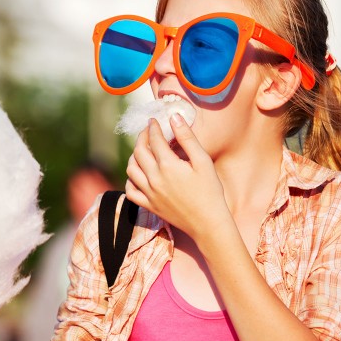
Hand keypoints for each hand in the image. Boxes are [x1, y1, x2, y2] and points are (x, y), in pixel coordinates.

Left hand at [125, 114, 227, 239]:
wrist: (208, 223)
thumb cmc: (210, 191)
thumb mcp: (203, 161)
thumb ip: (187, 138)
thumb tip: (173, 117)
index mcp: (168, 166)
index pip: (154, 140)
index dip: (152, 127)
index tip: (154, 120)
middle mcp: (154, 179)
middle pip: (138, 152)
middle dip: (141, 138)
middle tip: (148, 131)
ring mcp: (149, 194)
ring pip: (131, 170)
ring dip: (134, 156)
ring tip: (142, 150)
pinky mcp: (149, 206)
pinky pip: (130, 191)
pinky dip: (130, 180)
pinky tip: (138, 175)